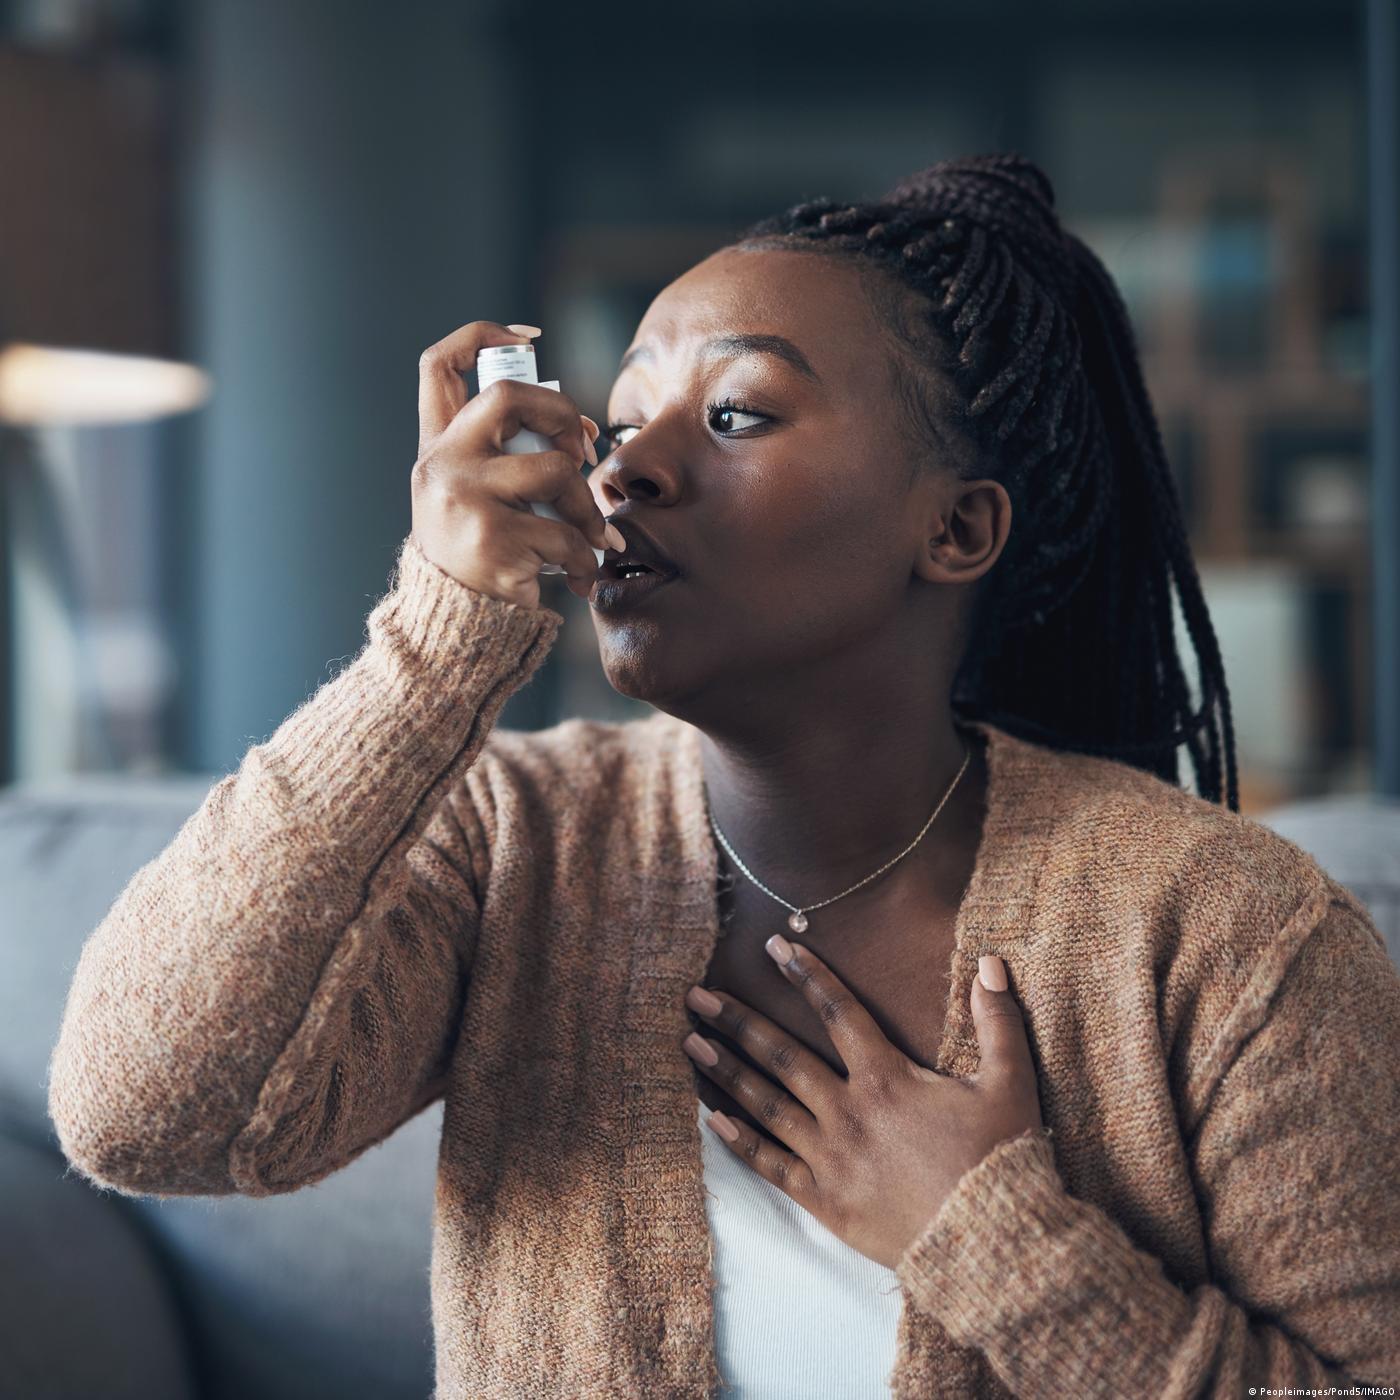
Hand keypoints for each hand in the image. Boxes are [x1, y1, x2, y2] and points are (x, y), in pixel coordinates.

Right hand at [412, 320, 608, 608]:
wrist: (456, 627)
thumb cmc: (481, 554)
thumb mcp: (474, 496)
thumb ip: (507, 457)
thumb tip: (579, 433)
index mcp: (437, 447)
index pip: (439, 366)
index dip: (482, 336)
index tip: (529, 341)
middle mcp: (442, 465)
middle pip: (507, 396)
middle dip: (561, 412)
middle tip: (581, 451)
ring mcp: (465, 501)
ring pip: (555, 470)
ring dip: (588, 505)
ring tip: (594, 536)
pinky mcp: (493, 543)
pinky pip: (566, 535)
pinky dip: (586, 556)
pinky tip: (583, 575)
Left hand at [681, 938, 1043, 1270]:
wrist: (991, 1247)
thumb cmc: (1001, 1163)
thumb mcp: (1009, 1085)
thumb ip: (997, 1021)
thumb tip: (990, 962)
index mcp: (887, 1078)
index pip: (838, 1012)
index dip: (807, 975)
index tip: (775, 946)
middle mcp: (849, 1111)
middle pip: (782, 1054)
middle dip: (737, 1020)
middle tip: (697, 995)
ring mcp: (831, 1157)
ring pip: (766, 1104)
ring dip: (725, 1071)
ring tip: (690, 1043)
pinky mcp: (824, 1200)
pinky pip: (771, 1165)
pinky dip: (738, 1140)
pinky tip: (710, 1118)